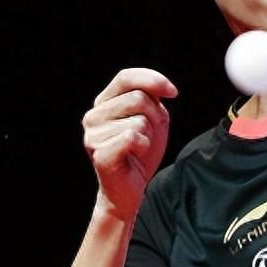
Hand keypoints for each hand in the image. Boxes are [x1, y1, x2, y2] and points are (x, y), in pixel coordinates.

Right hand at [82, 68, 178, 221]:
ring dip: (149, 134)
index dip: (153, 79)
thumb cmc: (140, 152)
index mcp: (103, 103)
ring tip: (139, 148)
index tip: (174, 93)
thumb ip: (152, 97)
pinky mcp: (101, 154)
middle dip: (154, 116)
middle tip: (149, 134)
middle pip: (137, 98)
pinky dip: (143, 146)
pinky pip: (133, 137)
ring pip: (138, 119)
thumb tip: (164, 88)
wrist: (130, 190)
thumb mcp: (151, 118)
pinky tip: (136, 156)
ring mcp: (93, 136)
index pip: (125, 77)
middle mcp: (93, 116)